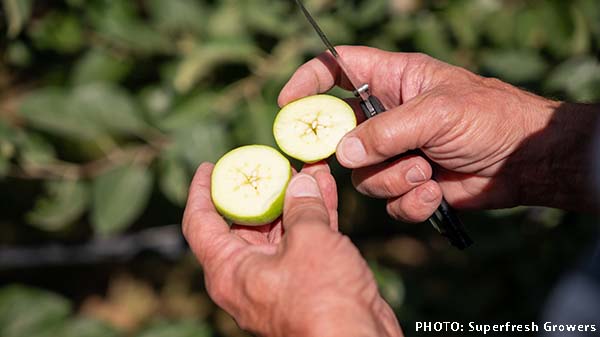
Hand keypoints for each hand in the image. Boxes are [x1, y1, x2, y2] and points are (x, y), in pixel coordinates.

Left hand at [182, 161, 402, 336]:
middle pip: (245, 223)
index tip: (208, 168)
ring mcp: (278, 279)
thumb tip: (303, 182)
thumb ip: (302, 207)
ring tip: (307, 166)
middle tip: (274, 161)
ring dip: (294, 198)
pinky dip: (313, 215)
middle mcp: (248, 276)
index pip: (200, 223)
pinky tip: (325, 187)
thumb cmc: (323, 301)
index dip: (201, 191)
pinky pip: (303, 241)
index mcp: (230, 270)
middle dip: (263, 188)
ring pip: (280, 229)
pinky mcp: (306, 282)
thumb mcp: (310, 242)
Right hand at [279, 46, 597, 218]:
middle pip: (339, 133)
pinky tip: (433, 191)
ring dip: (393, 178)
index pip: (337, 68)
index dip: (309, 80)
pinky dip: (408, 200)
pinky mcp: (407, 182)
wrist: (523, 161)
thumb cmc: (488, 118)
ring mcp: (394, 151)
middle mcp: (385, 116)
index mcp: (392, 80)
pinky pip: (387, 199)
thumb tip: (341, 153)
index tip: (288, 104)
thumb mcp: (436, 113)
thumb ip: (386, 132)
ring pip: (362, 174)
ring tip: (426, 170)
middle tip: (362, 158)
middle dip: (351, 152)